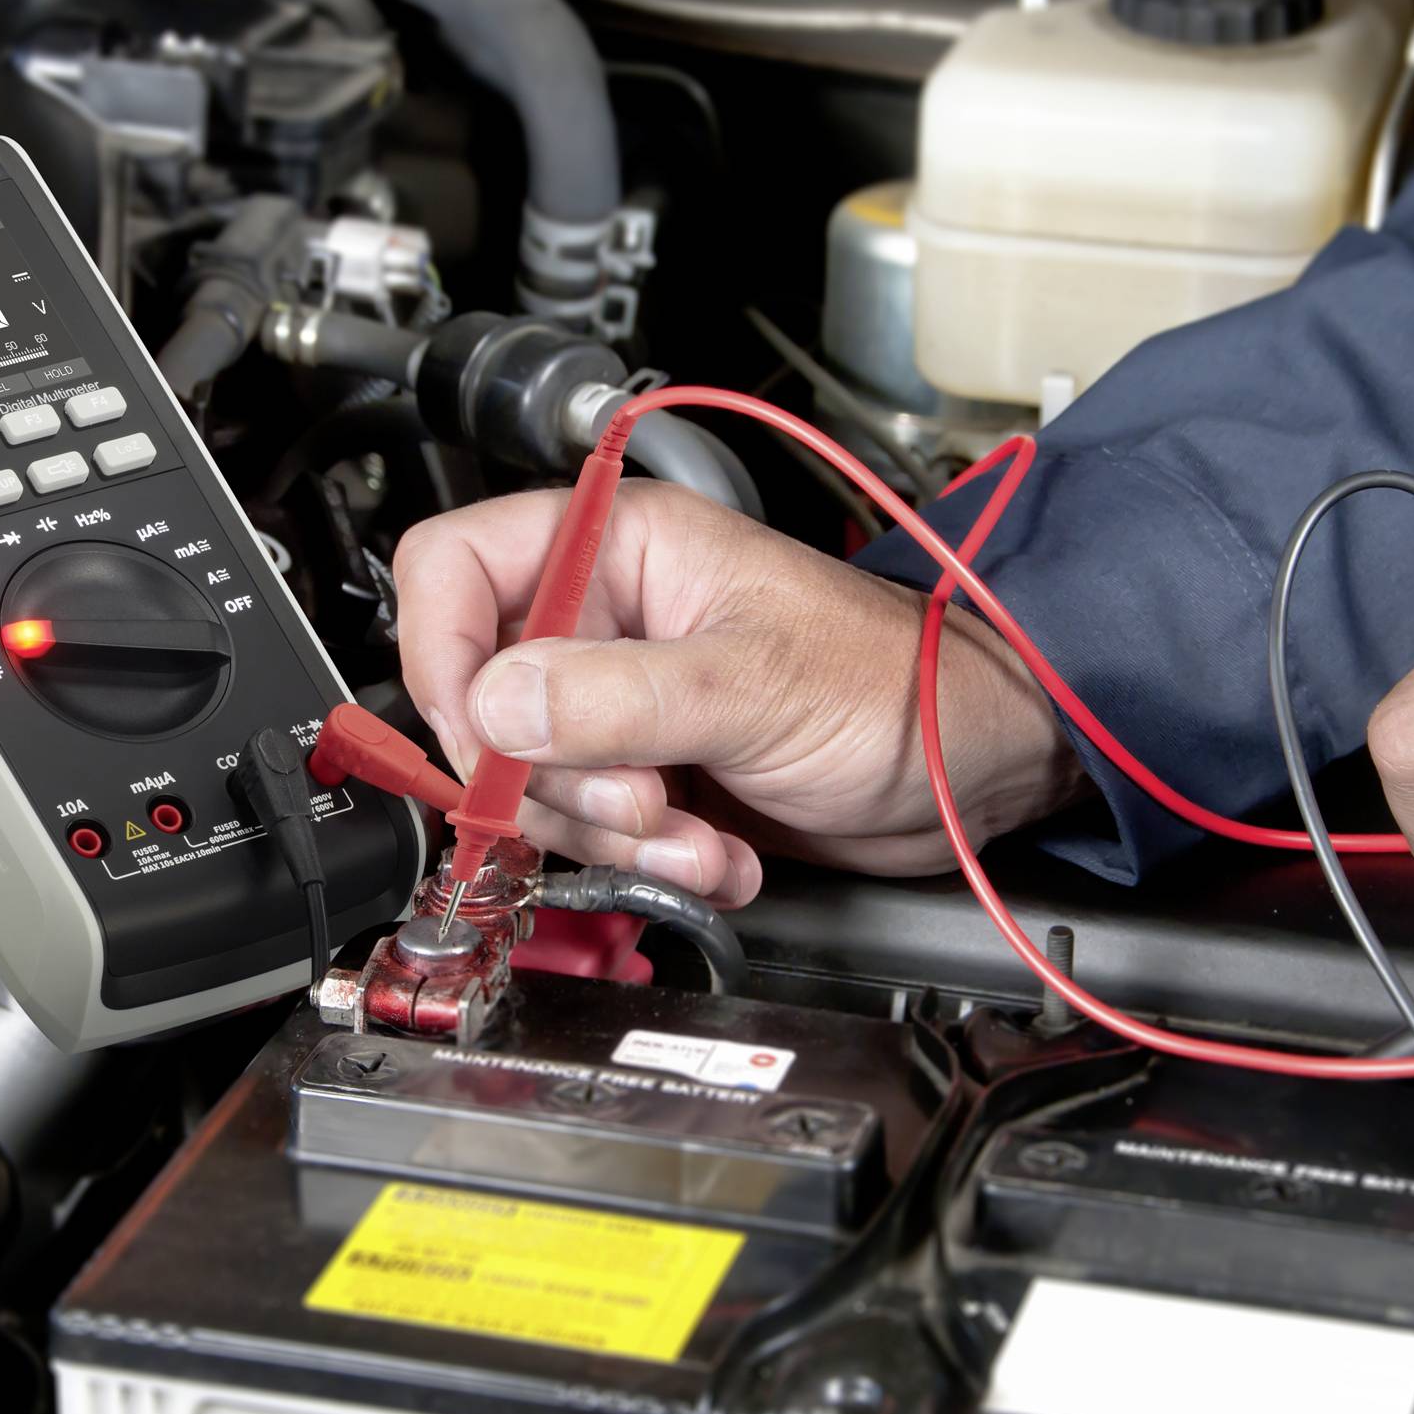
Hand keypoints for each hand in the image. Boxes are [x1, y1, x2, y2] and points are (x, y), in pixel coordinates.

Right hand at [393, 480, 1083, 904]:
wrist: (972, 768)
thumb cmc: (898, 681)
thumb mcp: (750, 684)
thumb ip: (614, 697)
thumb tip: (492, 708)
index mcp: (619, 549)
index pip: (454, 569)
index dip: (440, 650)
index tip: (477, 733)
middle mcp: (607, 620)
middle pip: (484, 701)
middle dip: (555, 779)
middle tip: (638, 802)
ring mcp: (624, 704)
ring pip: (533, 783)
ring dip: (614, 837)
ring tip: (698, 839)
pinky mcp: (651, 776)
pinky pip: (594, 835)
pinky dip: (649, 864)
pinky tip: (719, 857)